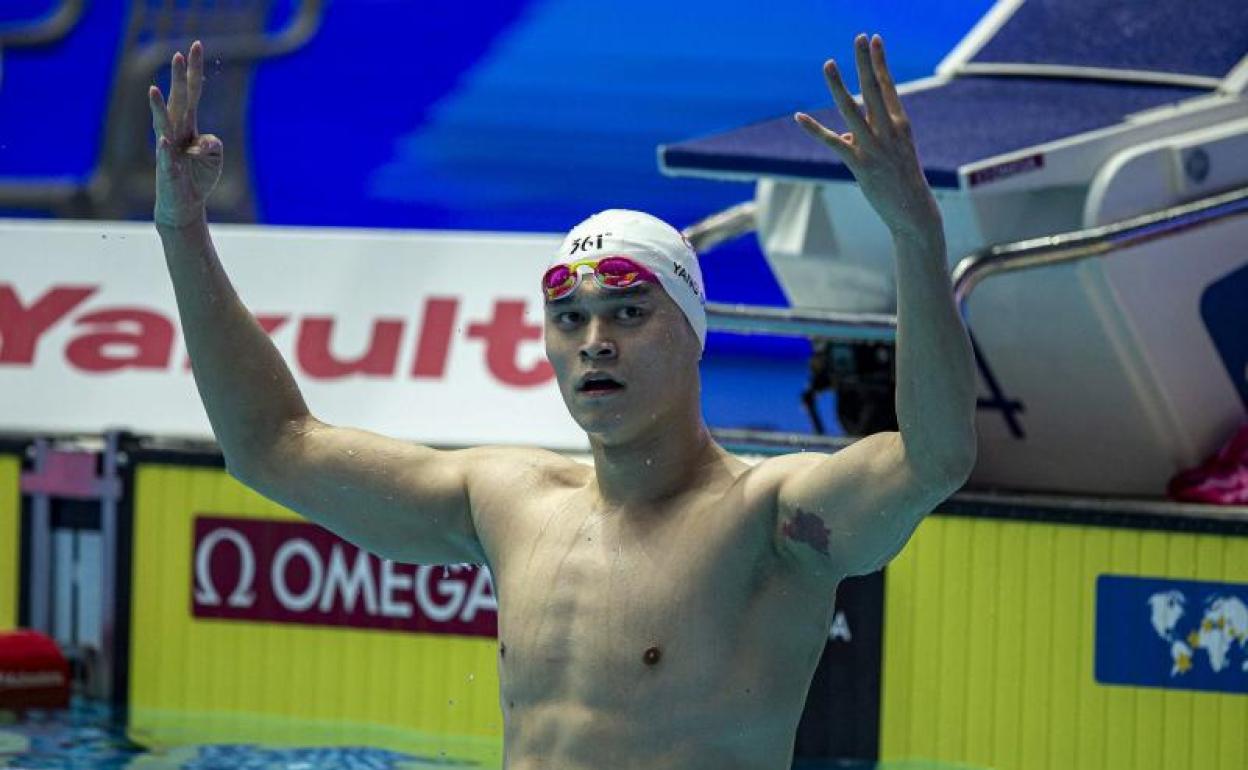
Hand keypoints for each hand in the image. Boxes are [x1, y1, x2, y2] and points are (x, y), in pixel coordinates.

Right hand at [149, 40, 222, 227]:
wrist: (184, 204)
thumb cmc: (198, 177)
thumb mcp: (214, 157)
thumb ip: (213, 143)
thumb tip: (203, 143)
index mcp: (188, 125)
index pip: (192, 93)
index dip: (195, 71)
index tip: (196, 46)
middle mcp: (175, 132)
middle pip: (178, 101)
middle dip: (178, 78)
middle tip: (178, 54)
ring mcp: (168, 149)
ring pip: (162, 124)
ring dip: (158, 107)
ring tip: (153, 90)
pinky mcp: (168, 169)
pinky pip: (166, 157)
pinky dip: (165, 148)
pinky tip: (164, 140)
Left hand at [795, 34, 939, 241]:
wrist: (915, 211)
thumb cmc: (902, 181)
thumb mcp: (891, 153)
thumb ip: (868, 138)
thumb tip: (844, 133)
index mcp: (901, 124)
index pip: (888, 86)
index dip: (880, 62)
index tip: (874, 39)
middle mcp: (890, 131)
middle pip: (873, 89)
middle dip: (865, 62)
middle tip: (859, 36)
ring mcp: (875, 147)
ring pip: (852, 110)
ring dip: (838, 86)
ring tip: (829, 63)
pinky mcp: (860, 165)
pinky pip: (833, 143)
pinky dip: (814, 130)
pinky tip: (799, 117)